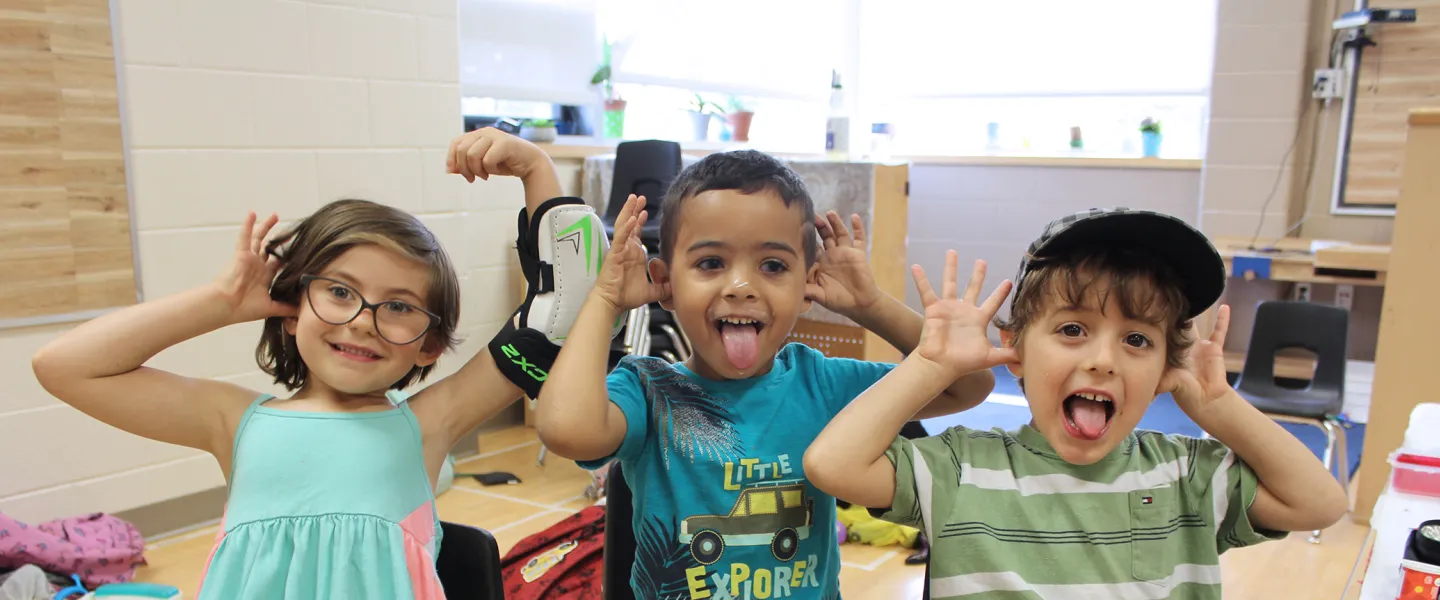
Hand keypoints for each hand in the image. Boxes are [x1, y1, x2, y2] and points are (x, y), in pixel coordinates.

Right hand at [214, 212, 296, 322]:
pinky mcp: (241, 254)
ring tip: (275, 216)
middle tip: (289, 232)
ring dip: (266, 227)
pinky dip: (248, 224)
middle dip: (278, 240)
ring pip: (259, 239)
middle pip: (269, 249)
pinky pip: (244, 236)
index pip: (277, 264)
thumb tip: (301, 311)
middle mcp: (256, 266)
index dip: (286, 258)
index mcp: (263, 277)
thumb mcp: (270, 307)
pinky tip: (252, 213)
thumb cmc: (242, 309)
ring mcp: (249, 259)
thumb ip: (285, 307)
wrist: (226, 306)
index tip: (298, 252)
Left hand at [446, 127, 551, 182]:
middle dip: (464, 168)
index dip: (451, 158)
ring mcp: (495, 136)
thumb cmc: (506, 162)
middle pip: (462, 150)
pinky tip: (496, 170)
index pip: (456, 143)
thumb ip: (467, 164)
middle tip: (472, 178)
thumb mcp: (482, 164)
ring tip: (485, 175)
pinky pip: (487, 160)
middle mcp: (485, 132)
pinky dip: (490, 169)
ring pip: (472, 155)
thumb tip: (450, 169)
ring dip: (477, 170)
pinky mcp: (504, 143)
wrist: (530, 163)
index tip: (451, 172)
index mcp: (478, 134)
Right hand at [592, 195, 668, 311]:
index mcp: (633, 255)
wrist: (613, 303)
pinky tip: (630, 219)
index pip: (635, 233)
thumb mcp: (651, 291)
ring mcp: (619, 250)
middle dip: (635, 209)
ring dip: (628, 211)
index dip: (640, 221)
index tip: (645, 211)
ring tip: (633, 199)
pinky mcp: (614, 255)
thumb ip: (663, 288)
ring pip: (623, 225)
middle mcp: (626, 250)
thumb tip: (675, 287)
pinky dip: (625, 228)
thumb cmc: (625, 296)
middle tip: (640, 197)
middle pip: (629, 224)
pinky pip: (620, 238)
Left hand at [806, 211, 881, 318]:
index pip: (812, 247)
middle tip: (812, 216)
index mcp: (821, 263)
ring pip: (840, 233)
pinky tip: (855, 217)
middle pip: (824, 236)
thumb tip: (792, 288)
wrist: (860, 304)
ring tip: (830, 213)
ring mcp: (845, 253)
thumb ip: (808, 290)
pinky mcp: (858, 253)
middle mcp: (832, 255)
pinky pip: (859, 238)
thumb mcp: (820, 296)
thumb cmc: (839, 301)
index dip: (806, 239)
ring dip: (835, 223)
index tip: (798, 228)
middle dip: (819, 226)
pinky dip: (858, 227)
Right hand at [910, 251, 1017, 376]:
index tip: (1008, 282)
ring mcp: (948, 308)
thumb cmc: (964, 362)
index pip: (993, 302)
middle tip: (982, 261)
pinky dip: (921, 280)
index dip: (1000, 293)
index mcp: (978, 319)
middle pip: (973, 287)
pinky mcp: (934, 309)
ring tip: (952, 252)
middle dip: (978, 274)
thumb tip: (1027, 357)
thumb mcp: (990, 357)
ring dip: (951, 268)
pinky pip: (926, 292)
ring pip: (950, 283)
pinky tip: (916, 267)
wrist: (941, 365)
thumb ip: (1007, 354)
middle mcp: (964, 311)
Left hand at [1160, 305, 1235, 420]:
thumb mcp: (1170, 384)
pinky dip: (1223, 320)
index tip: (1149, 308)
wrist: (1207, 400)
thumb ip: (1161, 379)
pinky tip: (1224, 306)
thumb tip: (1148, 381)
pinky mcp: (1214, 349)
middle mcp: (1182, 348)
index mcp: (1169, 354)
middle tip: (1165, 296)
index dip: (1155, 324)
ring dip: (1193, 314)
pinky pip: (1220, 332)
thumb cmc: (1186, 393)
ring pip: (1195, 326)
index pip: (1160, 335)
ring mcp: (1198, 347)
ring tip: (1187, 296)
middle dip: (1171, 315)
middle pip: (1175, 327)